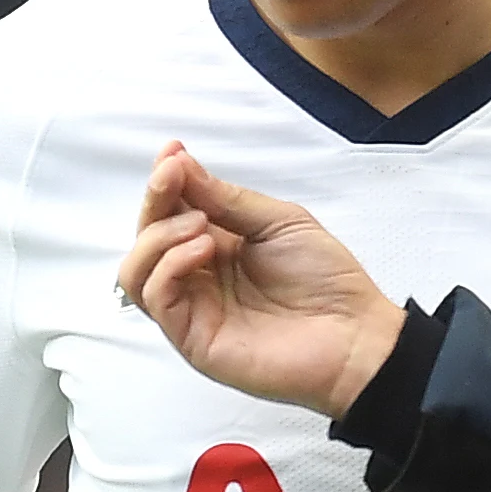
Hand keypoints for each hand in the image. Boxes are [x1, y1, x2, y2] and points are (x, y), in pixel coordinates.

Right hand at [118, 142, 404, 418]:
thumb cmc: (325, 278)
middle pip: (147, 238)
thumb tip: (179, 165)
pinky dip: (169, 265)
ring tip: (199, 223)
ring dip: (158, 236)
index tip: (172, 152)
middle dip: (155, 200)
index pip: (171, 212)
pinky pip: (156, 299)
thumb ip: (227, 199)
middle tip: (172, 175)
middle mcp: (198, 277)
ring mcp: (193, 309)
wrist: (354, 335)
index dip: (165, 182)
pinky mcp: (193, 339)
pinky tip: (204, 247)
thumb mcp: (278, 221)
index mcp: (217, 246)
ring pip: (136, 271)